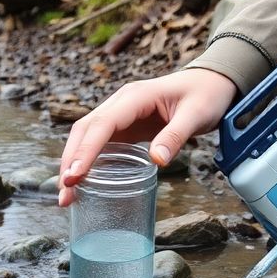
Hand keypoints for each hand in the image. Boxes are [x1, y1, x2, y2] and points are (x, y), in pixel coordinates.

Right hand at [57, 68, 236, 205]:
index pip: (102, 124)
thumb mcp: (196, 115)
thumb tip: (157, 161)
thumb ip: (175, 136)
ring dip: (74, 163)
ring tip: (68, 195)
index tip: (74, 176)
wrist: (212, 82)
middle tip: (65, 193)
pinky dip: (89, 162)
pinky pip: (101, 143)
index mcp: (135, 97)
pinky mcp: (126, 126)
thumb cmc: (206, 95)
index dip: (85, 151)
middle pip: (85, 130)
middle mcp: (121, 103)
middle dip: (70, 161)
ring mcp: (121, 114)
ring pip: (88, 137)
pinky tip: (84, 182)